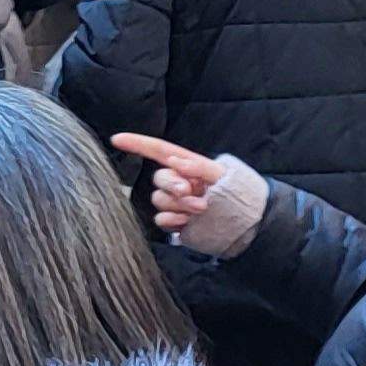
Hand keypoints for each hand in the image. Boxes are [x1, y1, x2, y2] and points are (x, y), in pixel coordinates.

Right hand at [109, 133, 265, 257]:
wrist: (249, 226)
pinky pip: (161, 220)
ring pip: (159, 200)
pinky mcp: (176, 222)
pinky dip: (173, 221)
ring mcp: (176, 204)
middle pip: (159, 178)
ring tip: (202, 210)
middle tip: (191, 193)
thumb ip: (199, 167)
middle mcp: (179, 183)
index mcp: (189, 166)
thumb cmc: (240, 196)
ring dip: (178, 205)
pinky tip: (190, 222)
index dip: (137, 144)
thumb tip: (175, 162)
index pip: (158, 151)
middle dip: (172, 185)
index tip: (116, 139)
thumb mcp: (224, 176)